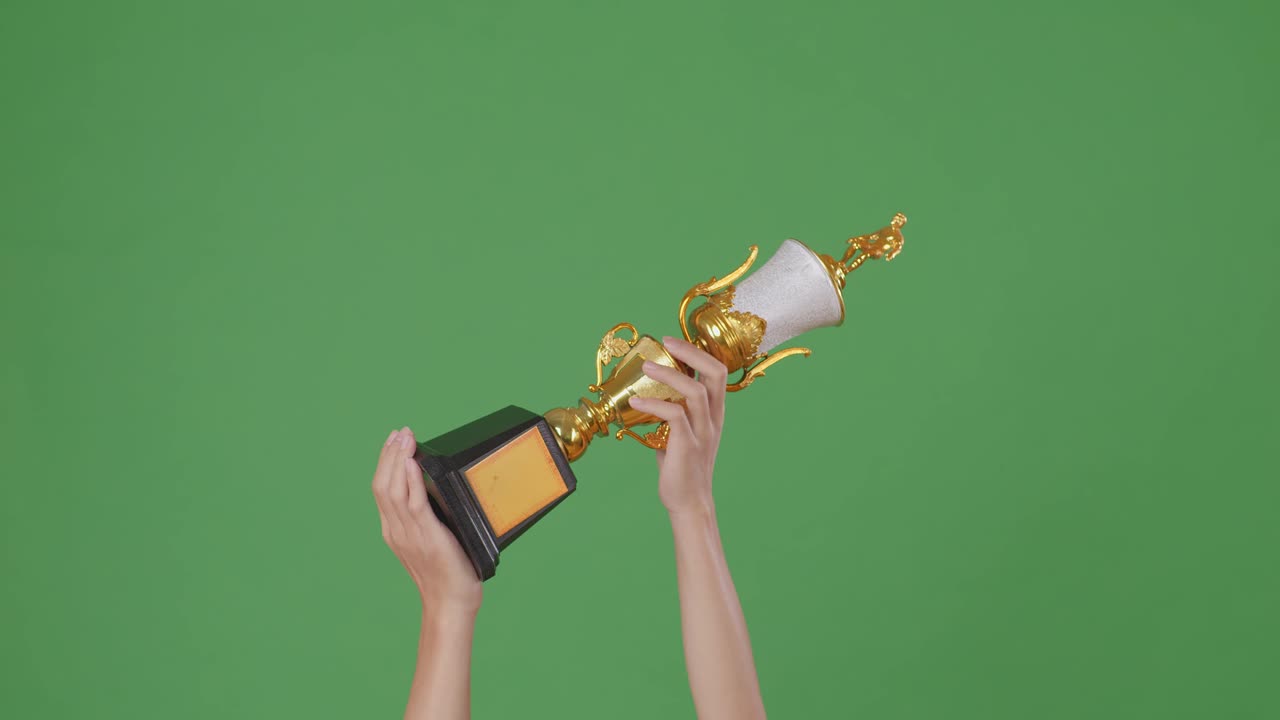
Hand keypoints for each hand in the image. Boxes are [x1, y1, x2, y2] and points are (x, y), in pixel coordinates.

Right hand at [372, 427, 481, 617]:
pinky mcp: (427, 537)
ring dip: (399, 460)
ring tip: (406, 439)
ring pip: (393, 490)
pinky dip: (411, 481)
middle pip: (382, 485)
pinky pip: (415, 505)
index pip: (382, 489)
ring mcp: (409, 535)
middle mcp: (395, 531)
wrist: (450, 603)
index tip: (394, 440)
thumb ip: (427, 517)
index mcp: (393, 530)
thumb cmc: (447, 572)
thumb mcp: (431, 540)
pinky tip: (413, 464)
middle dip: (389, 455)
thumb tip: (436, 489)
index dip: (385, 462)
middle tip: (400, 432)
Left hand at [628, 336, 728, 516]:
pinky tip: (637, 400)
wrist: (690, 503)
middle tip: (667, 341)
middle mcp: (713, 419)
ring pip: (695, 392)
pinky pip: (675, 416)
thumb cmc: (683, 469)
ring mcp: (702, 432)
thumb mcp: (681, 434)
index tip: (674, 341)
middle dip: (691, 352)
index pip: (717, 372)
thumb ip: (671, 414)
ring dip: (669, 375)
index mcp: (714, 413)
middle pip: (715, 374)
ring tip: (647, 365)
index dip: (699, 352)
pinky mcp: (688, 446)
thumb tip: (646, 395)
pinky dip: (655, 404)